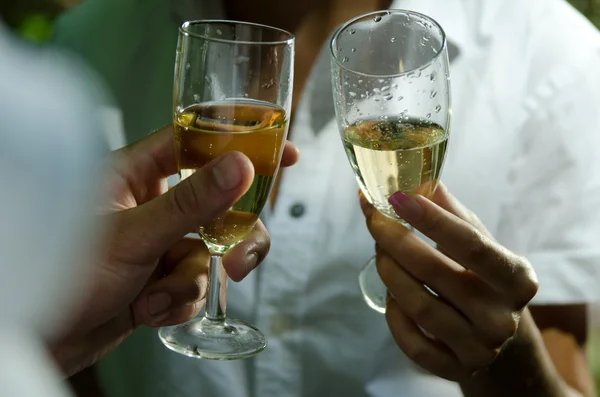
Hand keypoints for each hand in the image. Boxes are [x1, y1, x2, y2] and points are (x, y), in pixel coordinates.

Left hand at [51, 125, 298, 376]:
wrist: (43, 338)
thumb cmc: (64, 272)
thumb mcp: (133, 234)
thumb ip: (190, 202)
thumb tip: (242, 166)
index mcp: (135, 173)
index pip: (197, 143)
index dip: (241, 144)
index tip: (282, 151)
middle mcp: (150, 203)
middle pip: (219, 204)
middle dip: (231, 239)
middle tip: (237, 261)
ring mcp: (158, 240)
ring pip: (209, 251)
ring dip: (190, 282)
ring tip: (158, 299)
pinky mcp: (159, 275)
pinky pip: (194, 282)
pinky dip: (178, 301)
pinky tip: (148, 312)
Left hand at [359, 183, 538, 381]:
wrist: (497, 335)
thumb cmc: (483, 278)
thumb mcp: (479, 242)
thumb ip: (450, 212)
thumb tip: (415, 177)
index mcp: (516, 278)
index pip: (470, 244)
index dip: (431, 220)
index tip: (397, 196)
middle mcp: (503, 317)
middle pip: (434, 273)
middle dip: (394, 240)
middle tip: (375, 219)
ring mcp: (480, 348)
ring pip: (416, 305)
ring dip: (388, 271)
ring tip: (381, 252)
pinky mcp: (456, 368)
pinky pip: (410, 341)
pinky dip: (393, 314)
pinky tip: (391, 295)